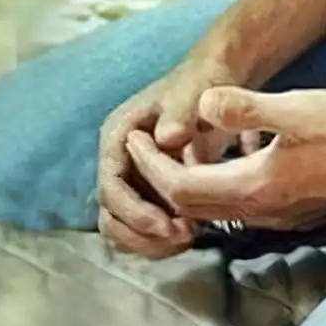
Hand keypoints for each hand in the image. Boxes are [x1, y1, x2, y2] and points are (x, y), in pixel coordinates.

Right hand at [96, 51, 249, 257]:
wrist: (214, 82)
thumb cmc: (201, 83)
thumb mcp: (193, 91)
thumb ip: (179, 112)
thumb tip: (167, 139)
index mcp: (118, 137)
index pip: (111, 187)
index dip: (135, 212)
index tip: (168, 225)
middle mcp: (118, 162)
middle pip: (110, 216)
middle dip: (142, 234)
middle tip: (183, 236)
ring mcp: (131, 181)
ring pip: (123, 229)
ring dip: (150, 243)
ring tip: (188, 237)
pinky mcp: (147, 194)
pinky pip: (142, 230)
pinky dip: (160, 241)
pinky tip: (191, 233)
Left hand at [125, 86, 325, 233]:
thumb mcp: (296, 107)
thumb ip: (246, 108)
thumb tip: (201, 103)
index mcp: (255, 185)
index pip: (180, 188)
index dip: (151, 166)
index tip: (134, 139)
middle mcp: (262, 211)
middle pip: (191, 207)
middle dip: (160, 179)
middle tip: (140, 149)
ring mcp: (280, 217)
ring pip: (215, 211)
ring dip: (186, 187)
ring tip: (172, 155)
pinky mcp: (294, 213)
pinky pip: (238, 209)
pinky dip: (215, 191)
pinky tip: (221, 166)